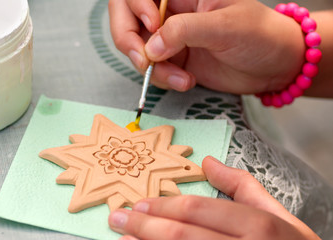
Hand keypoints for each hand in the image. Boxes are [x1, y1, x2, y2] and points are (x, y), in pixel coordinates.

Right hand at [108, 0, 304, 93]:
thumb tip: (151, 46)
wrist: (273, 67)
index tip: (153, 26)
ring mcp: (170, 37)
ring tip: (180, 79)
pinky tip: (185, 82)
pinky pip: (152, 69)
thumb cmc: (259, 35)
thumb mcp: (225, 26)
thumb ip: (185, 31)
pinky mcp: (174, 59)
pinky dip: (163, 79)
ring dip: (152, 68)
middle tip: (144, 61)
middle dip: (129, 41)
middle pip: (127, 18)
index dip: (135, 6)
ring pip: (138, 48)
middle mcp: (172, 11)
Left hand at [108, 156, 319, 239]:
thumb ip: (241, 185)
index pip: (196, 210)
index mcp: (256, 224)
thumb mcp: (274, 212)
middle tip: (118, 217)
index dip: (163, 206)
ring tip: (123, 238)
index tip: (139, 202)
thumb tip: (209, 161)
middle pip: (180, 235)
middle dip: (143, 225)